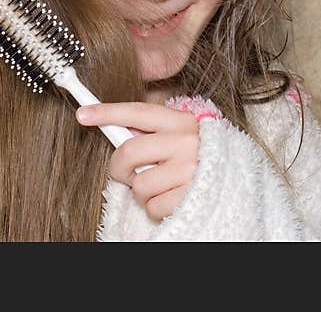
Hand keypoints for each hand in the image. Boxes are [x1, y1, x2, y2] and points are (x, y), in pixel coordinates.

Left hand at [76, 102, 199, 221]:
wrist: (238, 185)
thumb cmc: (200, 159)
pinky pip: (153, 206)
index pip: (138, 112)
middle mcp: (187, 142)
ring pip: (139, 184)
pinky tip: (172, 200)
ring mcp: (190, 170)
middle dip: (119, 167)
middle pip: (129, 151)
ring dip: (142, 192)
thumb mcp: (181, 137)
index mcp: (182, 122)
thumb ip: (153, 132)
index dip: (107, 112)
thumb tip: (114, 127)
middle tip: (125, 173)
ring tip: (162, 187)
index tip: (82, 114)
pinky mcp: (191, 198)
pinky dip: (156, 208)